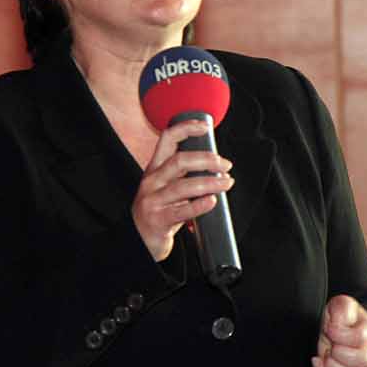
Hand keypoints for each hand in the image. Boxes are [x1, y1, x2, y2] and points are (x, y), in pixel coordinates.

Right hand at [132, 118, 233, 261]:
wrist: (139, 240)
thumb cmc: (158, 211)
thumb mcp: (164, 188)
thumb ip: (182, 175)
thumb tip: (214, 165)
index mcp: (154, 169)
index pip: (167, 139)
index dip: (186, 128)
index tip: (205, 127)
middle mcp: (151, 181)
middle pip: (179, 161)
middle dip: (206, 160)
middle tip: (225, 165)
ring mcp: (152, 201)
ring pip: (184, 186)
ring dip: (210, 183)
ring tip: (227, 183)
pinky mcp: (158, 220)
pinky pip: (182, 211)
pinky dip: (199, 205)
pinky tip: (212, 201)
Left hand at [312, 294, 366, 366]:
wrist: (337, 330)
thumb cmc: (340, 318)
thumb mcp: (341, 304)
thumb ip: (343, 309)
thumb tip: (338, 326)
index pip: (361, 338)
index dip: (341, 334)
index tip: (329, 328)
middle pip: (361, 361)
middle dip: (338, 352)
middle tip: (330, 343)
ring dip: (332, 366)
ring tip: (324, 353)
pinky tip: (317, 362)